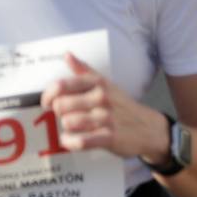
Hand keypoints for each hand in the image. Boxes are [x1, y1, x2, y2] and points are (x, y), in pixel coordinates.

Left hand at [40, 53, 166, 159]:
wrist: (149, 128)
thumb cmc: (122, 105)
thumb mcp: (106, 84)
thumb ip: (84, 70)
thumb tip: (67, 55)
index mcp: (97, 83)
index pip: (61, 85)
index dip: (48, 95)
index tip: (47, 103)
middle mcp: (101, 98)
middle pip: (61, 105)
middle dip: (58, 113)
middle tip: (64, 116)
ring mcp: (105, 118)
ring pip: (68, 123)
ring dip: (66, 128)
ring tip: (71, 128)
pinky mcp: (109, 137)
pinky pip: (80, 141)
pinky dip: (70, 142)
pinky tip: (70, 140)